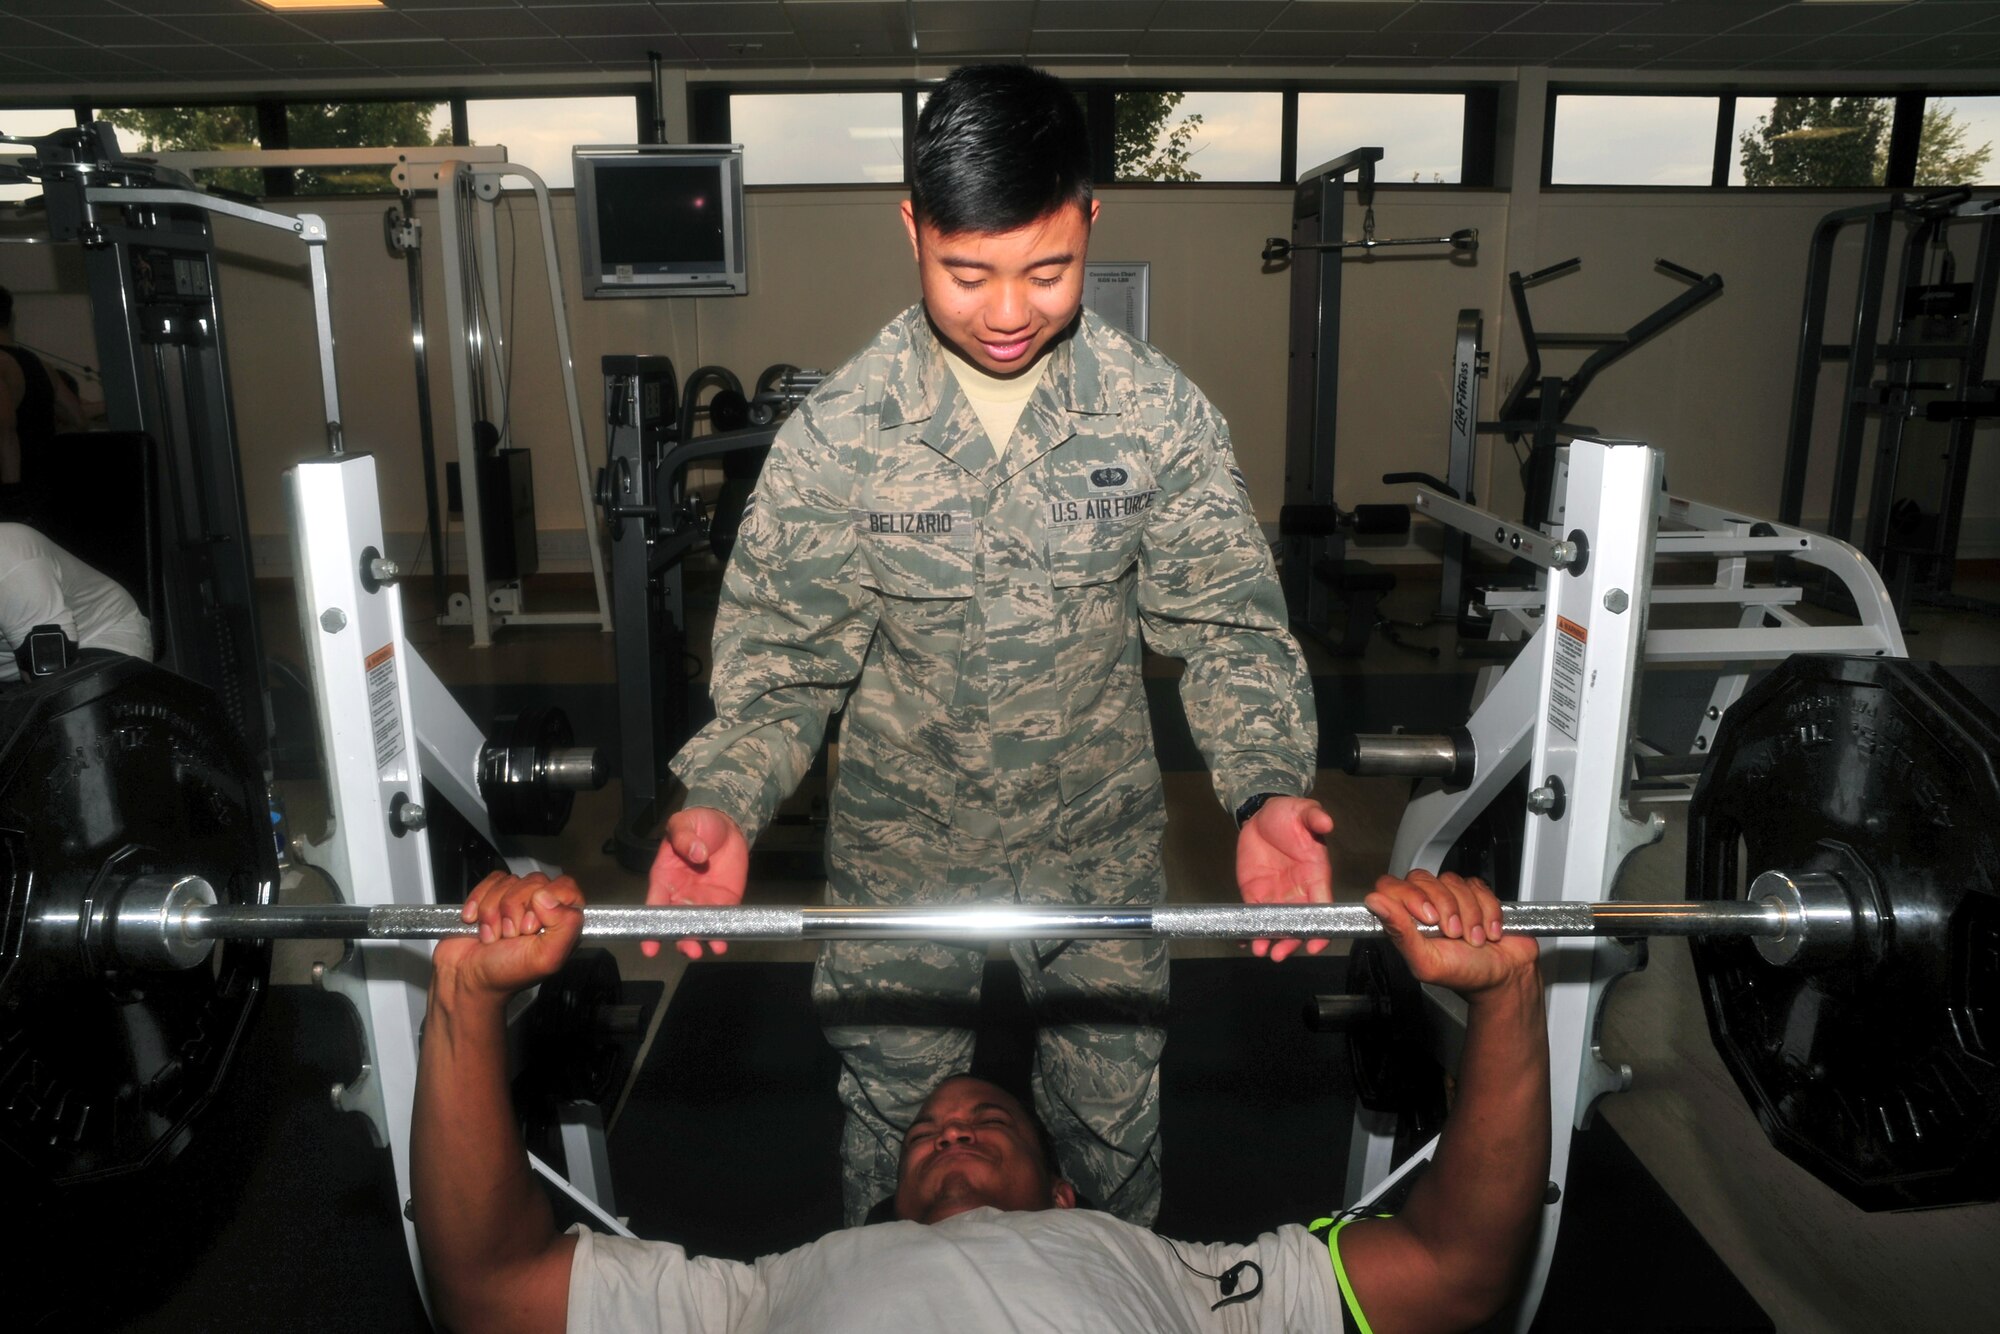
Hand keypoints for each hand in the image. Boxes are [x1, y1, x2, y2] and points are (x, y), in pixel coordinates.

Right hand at [434, 871, 584, 1002]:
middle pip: (535, 882)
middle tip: (510, 935)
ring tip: (494, 935)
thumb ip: (564, 927)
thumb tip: (549, 897)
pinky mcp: (493, 895)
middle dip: (514, 911)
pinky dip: (479, 902)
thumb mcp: (545, 959)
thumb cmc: (505, 974)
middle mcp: (543, 909)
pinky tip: (477, 922)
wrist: (465, 978)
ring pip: (510, 881)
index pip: (566, 888)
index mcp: (563, 922)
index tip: (530, 927)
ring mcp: (517, 900)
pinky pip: (490, 881)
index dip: (545, 903)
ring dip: (494, 912)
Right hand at [645, 806, 749, 958]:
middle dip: (682, 939)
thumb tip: (697, 853)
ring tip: (709, 949)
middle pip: (677, 923)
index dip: (652, 927)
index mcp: (665, 879)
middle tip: (689, 949)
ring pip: (699, 926)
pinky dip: (722, 932)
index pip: (654, 906)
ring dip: (702, 939)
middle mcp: (681, 895)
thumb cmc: (698, 824)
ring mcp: (703, 901)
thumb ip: (684, 837)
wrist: (727, 825)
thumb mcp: (684, 823)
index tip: (650, 947)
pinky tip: (724, 941)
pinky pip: (722, 920)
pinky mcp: (724, 901)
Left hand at [1235, 795, 1334, 961]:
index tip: (1316, 944)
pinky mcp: (1255, 894)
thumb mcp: (1303, 811)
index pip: (1322, 907)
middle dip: (1291, 940)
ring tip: (1260, 950)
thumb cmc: (1288, 815)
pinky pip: (1254, 915)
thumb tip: (1326, 821)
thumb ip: (1315, 817)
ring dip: (1270, 939)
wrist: (1261, 816)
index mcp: (1316, 875)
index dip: (1321, 927)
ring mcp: (1276, 895)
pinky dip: (1249, 929)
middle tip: (1279, 954)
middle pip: (1299, 923)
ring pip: (1276, 924)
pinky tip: (1244, 941)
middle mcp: (1298, 891)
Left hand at [1363, 870, 1538, 997]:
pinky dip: (1487, 910)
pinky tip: (1488, 930)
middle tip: (1454, 934)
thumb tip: (1374, 902)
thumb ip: (1400, 933)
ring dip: (1469, 914)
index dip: (1408, 895)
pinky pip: (1477, 885)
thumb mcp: (1428, 962)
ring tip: (1474, 939)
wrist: (1506, 977)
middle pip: (1421, 878)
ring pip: (1452, 881)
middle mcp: (1423, 904)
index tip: (1428, 918)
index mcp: (1405, 921)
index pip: (1390, 886)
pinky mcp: (1475, 893)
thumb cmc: (1464, 975)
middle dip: (1445, 908)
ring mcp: (1450, 896)